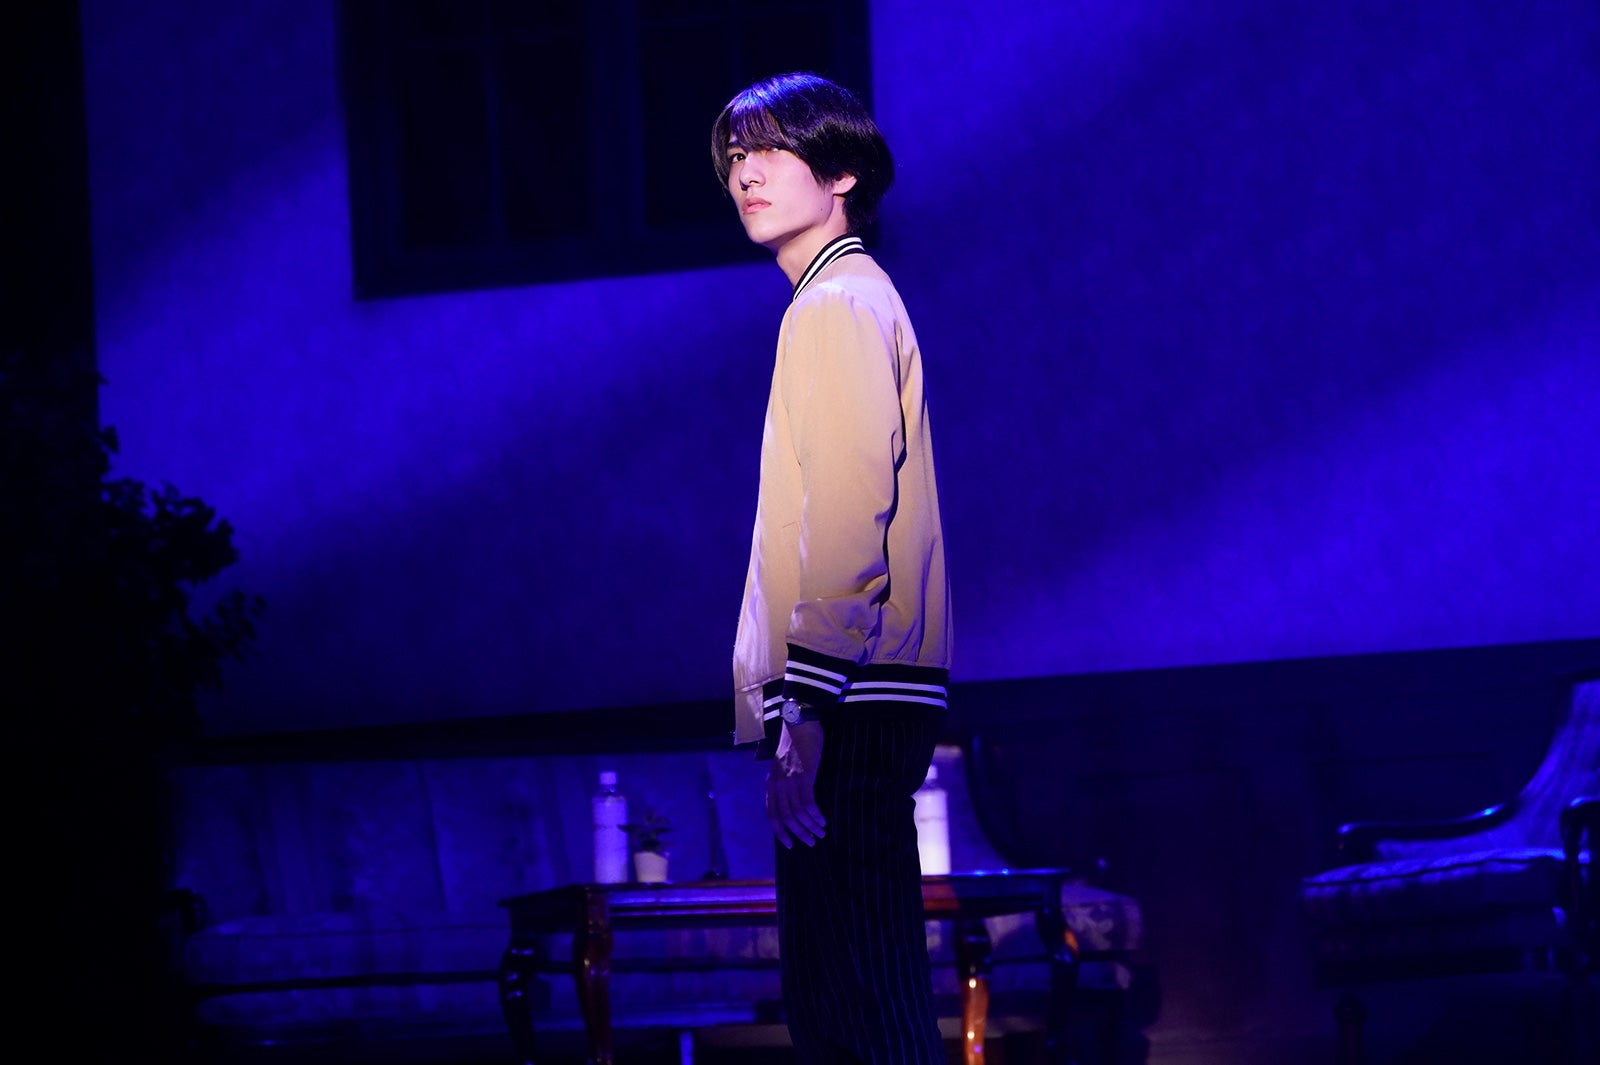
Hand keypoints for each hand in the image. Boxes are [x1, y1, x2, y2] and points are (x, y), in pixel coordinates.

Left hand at [767, 720, 826, 847]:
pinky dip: (816, 815)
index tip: (790, 844)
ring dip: (811, 826)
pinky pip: (809, 803)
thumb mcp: (781, 766)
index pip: (772, 816)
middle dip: (800, 833)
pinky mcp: (804, 777)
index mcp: (771, 785)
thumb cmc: (794, 745)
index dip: (780, 833)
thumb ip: (782, 784)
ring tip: (821, 833)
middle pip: (787, 818)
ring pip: (798, 813)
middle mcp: (778, 786)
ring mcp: (790, 781)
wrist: (800, 725)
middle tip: (812, 842)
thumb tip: (789, 803)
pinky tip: (823, 820)